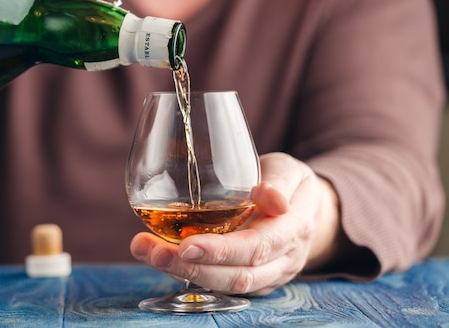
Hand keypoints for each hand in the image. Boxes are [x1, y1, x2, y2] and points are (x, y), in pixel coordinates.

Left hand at [130, 152, 340, 295]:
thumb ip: (278, 181)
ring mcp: (268, 275)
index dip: (221, 251)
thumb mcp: (289, 170)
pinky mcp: (252, 280)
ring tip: (148, 252)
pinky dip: (188, 273)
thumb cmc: (290, 184)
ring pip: (225, 285)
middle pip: (236, 275)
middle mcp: (283, 260)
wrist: (306, 209)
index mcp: (294, 230)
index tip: (186, 246)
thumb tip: (272, 197)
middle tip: (155, 253)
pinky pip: (220, 284)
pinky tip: (161, 257)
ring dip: (183, 273)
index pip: (256, 248)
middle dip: (192, 269)